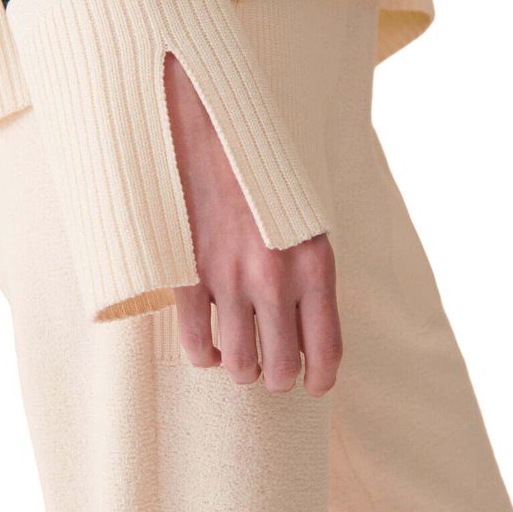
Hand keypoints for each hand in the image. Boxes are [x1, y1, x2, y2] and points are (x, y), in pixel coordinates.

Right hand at [164, 52, 342, 395]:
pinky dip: (203, 355)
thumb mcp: (305, 216)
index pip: (325, 353)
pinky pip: (195, 345)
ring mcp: (228, 281)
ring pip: (238, 367)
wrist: (210, 126)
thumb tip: (309, 330)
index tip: (311, 384)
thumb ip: (310, 272)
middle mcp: (275, 281)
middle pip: (280, 370)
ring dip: (240, 368)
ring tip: (238, 355)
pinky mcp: (187, 277)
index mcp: (316, 265)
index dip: (319, 381)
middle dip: (277, 374)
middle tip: (270, 362)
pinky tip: (207, 347)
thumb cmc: (262, 171)